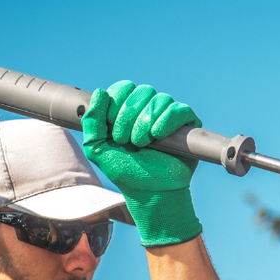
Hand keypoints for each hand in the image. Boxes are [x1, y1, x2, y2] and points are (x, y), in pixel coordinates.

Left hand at [82, 81, 202, 246]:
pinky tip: (158, 136)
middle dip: (129, 116)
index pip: (124, 87)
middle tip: (126, 141)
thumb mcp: (97, 148)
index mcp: (129, 110)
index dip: (117, 103)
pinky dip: (167, 121)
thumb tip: (100, 92)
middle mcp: (150, 109)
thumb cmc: (126, 172)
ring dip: (146, 122)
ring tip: (142, 144)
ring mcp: (170, 116)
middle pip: (142, 91)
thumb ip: (91, 122)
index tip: (112, 129)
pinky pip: (179, 109)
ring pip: (160, 99)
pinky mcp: (188, 125)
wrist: (150, 192)